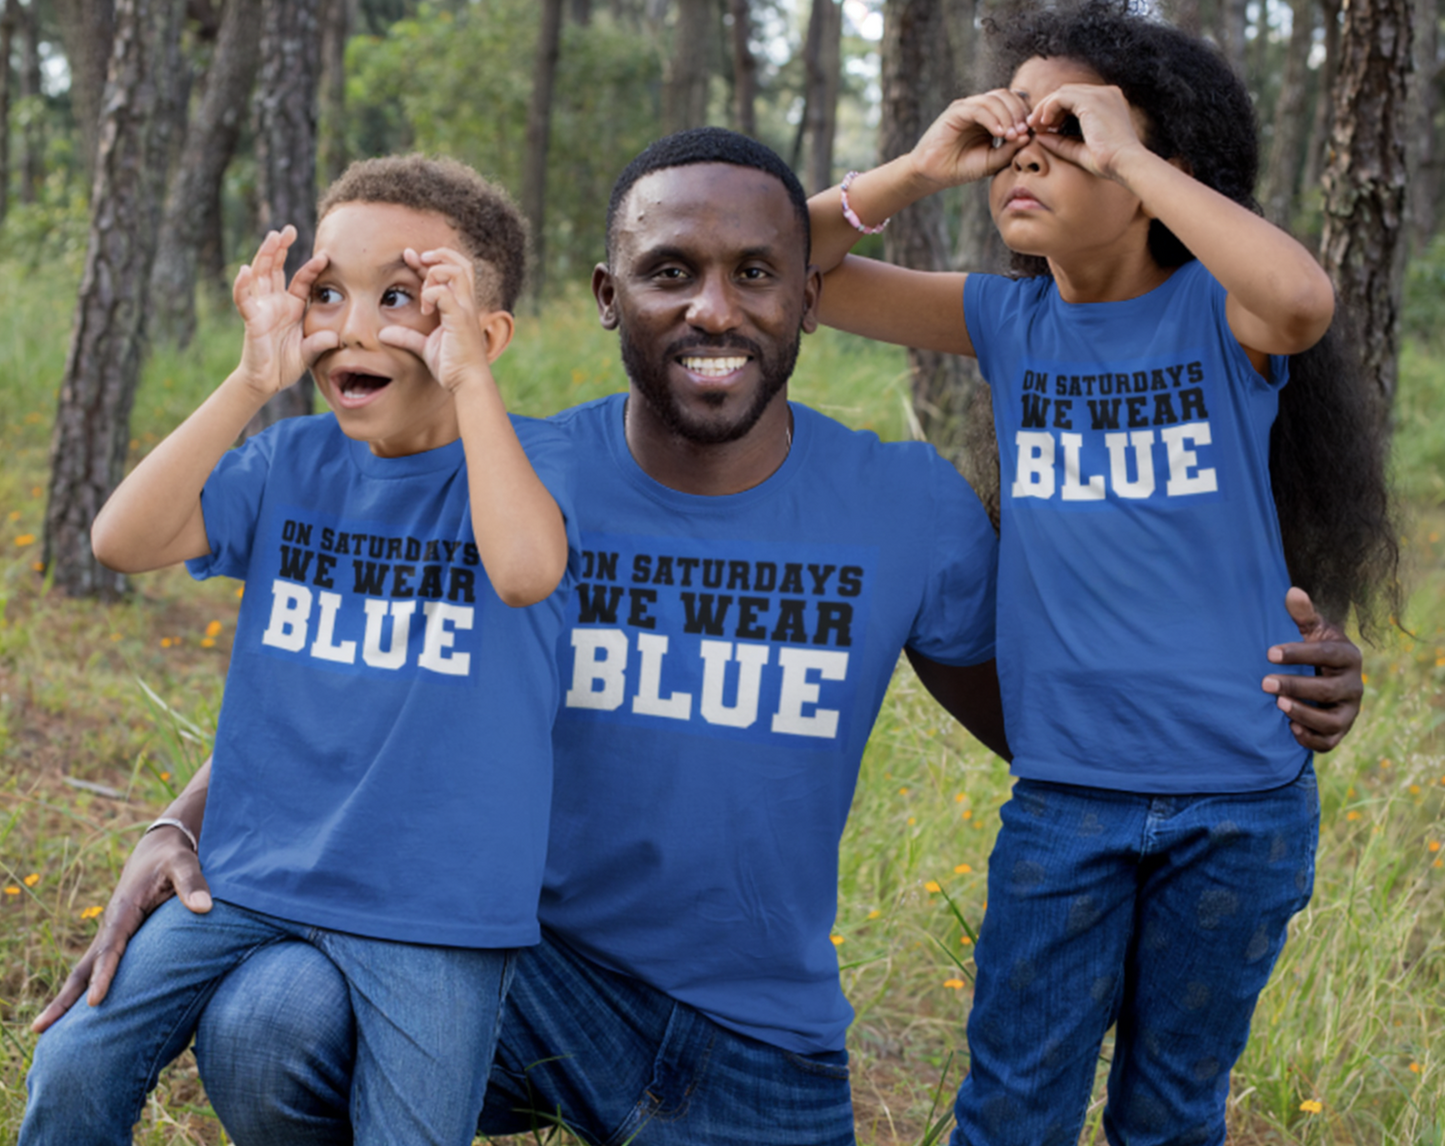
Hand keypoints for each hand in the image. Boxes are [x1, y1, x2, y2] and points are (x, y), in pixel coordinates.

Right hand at [31, 825, 210, 1032]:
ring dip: (67, 999)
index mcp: (123, 910)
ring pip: (85, 971)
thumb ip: (192, 882)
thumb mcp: (184, 864)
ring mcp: (111, 935)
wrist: (159, 850)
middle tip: (39, 1028)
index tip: (95, 1001)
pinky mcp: (119, 940)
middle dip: (65, 998)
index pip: (110, 947)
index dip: (103, 974)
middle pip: (84, 966)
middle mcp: (111, 926)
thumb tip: (204, 907)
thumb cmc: (172, 858)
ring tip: (43, 1031)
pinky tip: (79, 1016)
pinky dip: (85, 989)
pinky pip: (98, 968)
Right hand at [233, 226, 337, 393]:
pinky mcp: (250, 319)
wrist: (267, 381)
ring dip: (265, 255)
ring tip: (272, 237)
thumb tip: (336, 337)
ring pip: (260, 275)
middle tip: (289, 229)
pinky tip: (245, 269)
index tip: (325, 256)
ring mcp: (262, 308)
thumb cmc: (287, 364)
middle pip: (276, 268)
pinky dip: (242, 285)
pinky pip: (244, 299)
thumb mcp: (310, 352)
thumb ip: (321, 343)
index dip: (311, 268)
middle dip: (281, 248)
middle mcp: (275, 302)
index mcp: (292, 306)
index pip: (301, 280)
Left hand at [380, 247, 506, 394]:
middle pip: (461, 262)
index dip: (429, 260)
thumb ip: (407, 337)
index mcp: (460, 305)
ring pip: (456, 271)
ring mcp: (465, 309)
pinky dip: (430, 294)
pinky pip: (444, 293)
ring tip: (422, 292)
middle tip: (415, 260)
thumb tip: (383, 334)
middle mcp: (466, 303)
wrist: (468, 383)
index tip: (409, 257)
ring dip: (434, 273)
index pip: (450, 270)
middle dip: (437, 255)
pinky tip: (424, 309)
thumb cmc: (452, 366)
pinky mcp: (460, 319)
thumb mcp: (425, 348)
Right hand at [909, 90, 1034, 188]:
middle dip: (1019, 112)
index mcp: (991, 117)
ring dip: (1007, 115)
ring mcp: (967, 107)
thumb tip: (1028, 136)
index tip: (1032, 133)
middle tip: (1024, 132)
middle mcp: (980, 108)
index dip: (1025, 114)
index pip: (1014, 103)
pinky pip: (978, 108)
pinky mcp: (955, 111)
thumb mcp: (992, 161)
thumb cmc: (961, 168)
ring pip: (994, 99)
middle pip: (1007, 95)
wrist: (933, 174)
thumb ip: (1010, 149)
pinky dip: (992, 118)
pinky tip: (999, 133)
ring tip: (1012, 135)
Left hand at [1025, 83, 1149, 182]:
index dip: (1057, 111)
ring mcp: (1100, 94)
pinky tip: (1044, 123)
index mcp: (1108, 103)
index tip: (1044, 128)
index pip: (1076, 99)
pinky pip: (1061, 97)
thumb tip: (1039, 136)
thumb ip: (1060, 142)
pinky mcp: (1091, 100)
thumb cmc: (1108, 161)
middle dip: (1048, 107)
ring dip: (1045, 107)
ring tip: (1036, 126)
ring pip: (1062, 92)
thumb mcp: (1079, 149)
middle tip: (1034, 125)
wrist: (1125, 163)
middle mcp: (1106, 94)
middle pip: (1068, 92)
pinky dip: (1049, 108)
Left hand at [1263, 587, 1363, 752]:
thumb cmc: (1314, 647)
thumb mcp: (1311, 629)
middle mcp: (1354, 685)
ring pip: (1332, 720)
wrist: (1325, 675)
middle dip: (1296, 686)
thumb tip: (1293, 592)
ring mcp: (1349, 710)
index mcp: (1348, 656)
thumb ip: (1303, 614)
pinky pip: (1330, 741)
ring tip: (1277, 705)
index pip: (1328, 655)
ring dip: (1305, 714)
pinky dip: (1311, 739)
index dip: (1300, 654)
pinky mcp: (1340, 730)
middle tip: (1264, 682)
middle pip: (1328, 690)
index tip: (1269, 653)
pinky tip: (1290, 729)